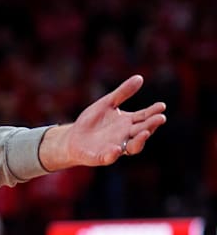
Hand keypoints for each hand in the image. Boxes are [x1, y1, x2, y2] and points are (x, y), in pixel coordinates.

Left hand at [39, 75, 166, 170]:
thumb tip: (140, 77)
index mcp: (128, 123)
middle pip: (142, 132)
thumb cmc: (93, 121)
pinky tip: (116, 148)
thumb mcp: (107, 103)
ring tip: (145, 133)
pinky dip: (113, 155)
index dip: (153, 112)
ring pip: (133, 147)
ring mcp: (116, 148)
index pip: (144, 118)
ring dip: (140, 141)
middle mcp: (126, 137)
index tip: (161, 106)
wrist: (74, 138)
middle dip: (151, 125)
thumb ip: (122, 93)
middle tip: (160, 118)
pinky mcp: (101, 157)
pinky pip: (109, 158)